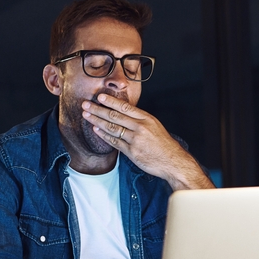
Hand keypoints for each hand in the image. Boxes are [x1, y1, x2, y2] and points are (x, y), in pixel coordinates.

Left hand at [82, 94, 213, 190]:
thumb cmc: (164, 144)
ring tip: (86, 115)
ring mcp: (135, 140)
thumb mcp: (155, 126)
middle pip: (115, 116)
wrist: (173, 161)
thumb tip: (122, 114)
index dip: (111, 101)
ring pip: (112, 128)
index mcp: (147, 118)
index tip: (99, 97)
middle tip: (85, 104)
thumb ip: (139, 120)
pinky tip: (96, 130)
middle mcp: (140, 127)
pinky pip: (114, 142)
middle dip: (98, 109)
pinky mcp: (132, 152)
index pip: (125, 107)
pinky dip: (104, 135)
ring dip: (97, 121)